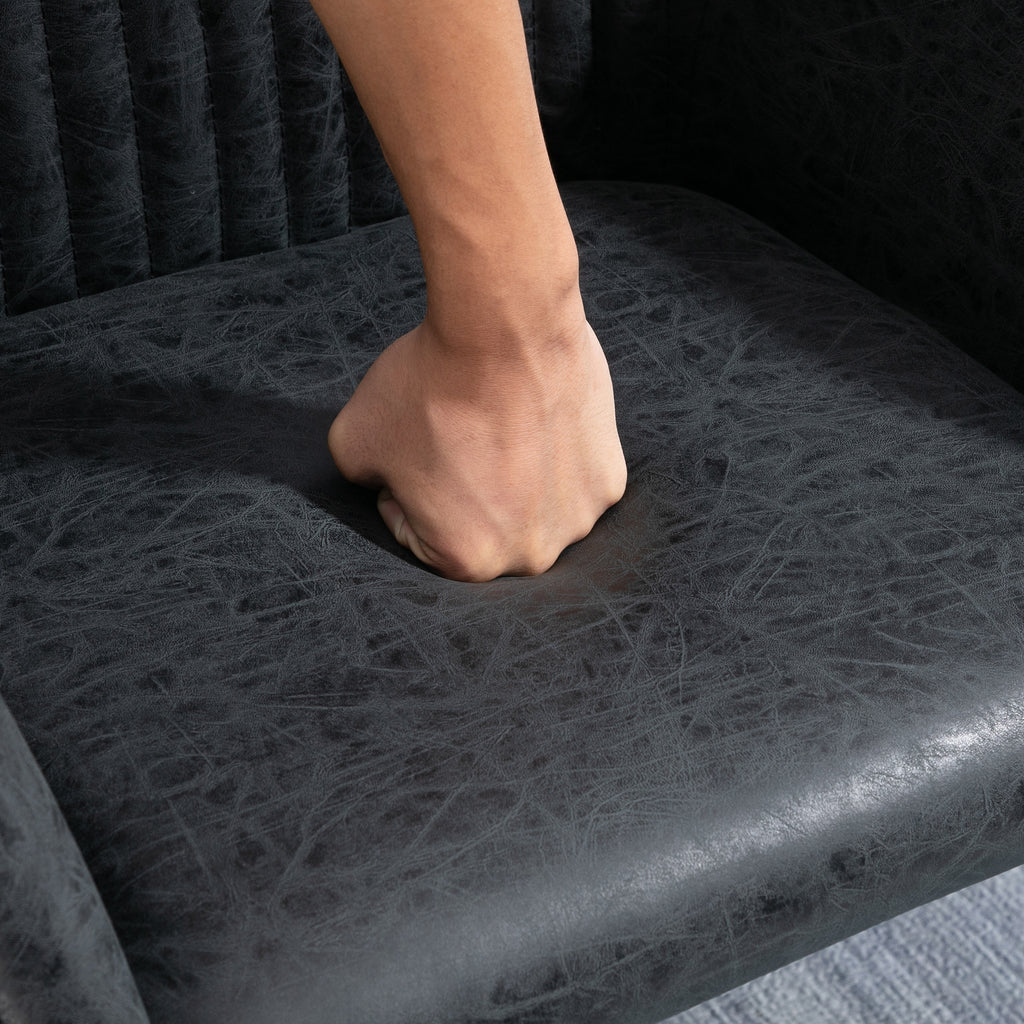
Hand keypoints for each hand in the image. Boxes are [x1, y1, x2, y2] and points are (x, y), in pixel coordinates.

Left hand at [327, 314, 626, 581]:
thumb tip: (387, 481)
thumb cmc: (429, 387)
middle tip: (458, 435)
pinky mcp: (608, 480)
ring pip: (531, 507)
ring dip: (513, 477)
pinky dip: (552, 457)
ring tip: (499, 424)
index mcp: (469, 562)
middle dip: (464, 489)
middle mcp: (531, 556)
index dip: (403, 487)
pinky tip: (535, 419)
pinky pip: (568, 480)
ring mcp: (578, 520)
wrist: (504, 327)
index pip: (419, 534)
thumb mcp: (354, 441)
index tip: (414, 448)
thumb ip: (365, 480)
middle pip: (482, 527)